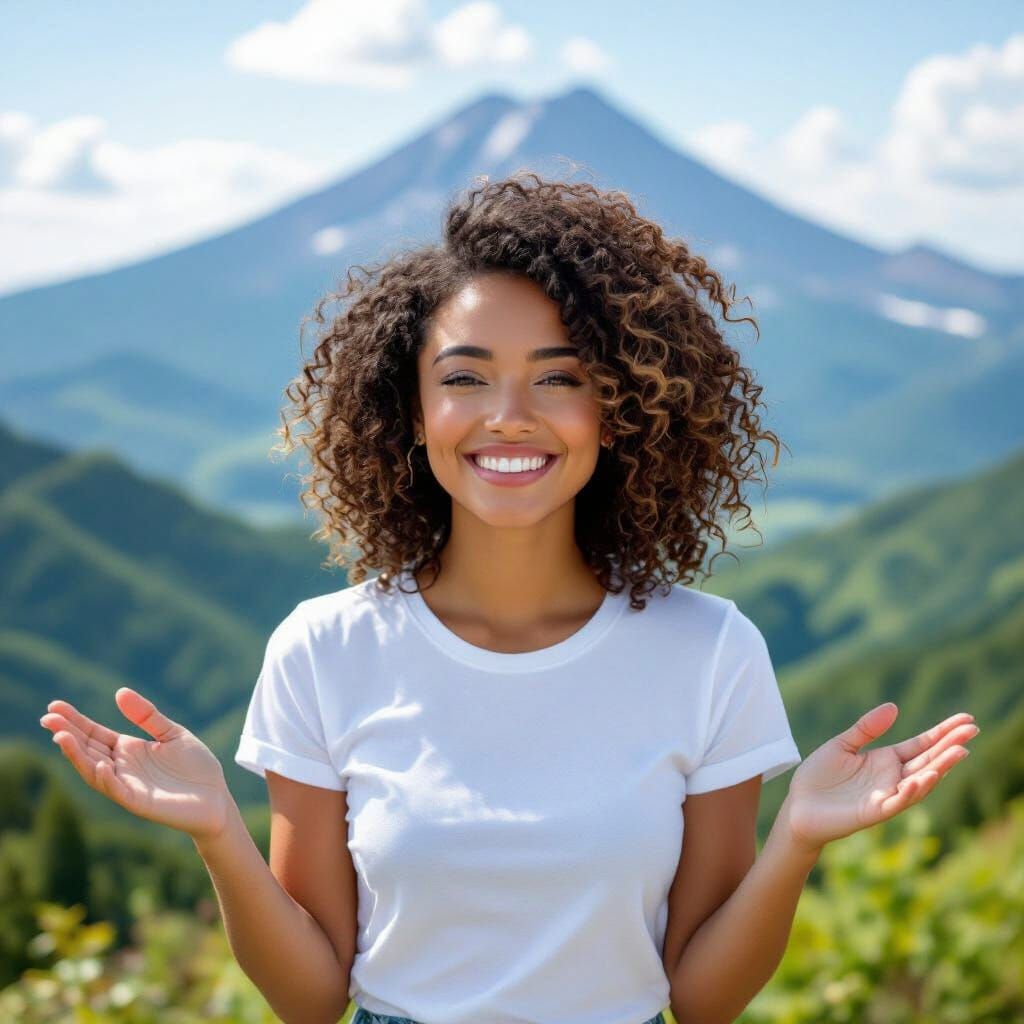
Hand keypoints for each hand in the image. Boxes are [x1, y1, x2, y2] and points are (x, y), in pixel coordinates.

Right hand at [40, 687, 233, 841]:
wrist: (217, 798)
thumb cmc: (195, 767)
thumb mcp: (172, 733)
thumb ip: (147, 716)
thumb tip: (119, 692)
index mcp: (128, 749)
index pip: (94, 733)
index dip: (75, 720)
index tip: (54, 706)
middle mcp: (122, 767)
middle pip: (88, 749)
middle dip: (67, 733)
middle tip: (47, 718)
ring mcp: (128, 785)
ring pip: (94, 770)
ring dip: (77, 756)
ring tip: (62, 736)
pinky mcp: (139, 802)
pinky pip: (117, 791)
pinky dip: (107, 778)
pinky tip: (101, 764)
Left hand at [781, 703, 978, 854]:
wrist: (799, 806)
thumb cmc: (819, 776)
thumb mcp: (842, 744)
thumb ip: (866, 727)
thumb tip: (894, 707)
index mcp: (886, 759)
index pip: (921, 744)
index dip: (942, 732)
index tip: (966, 720)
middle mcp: (892, 777)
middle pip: (928, 760)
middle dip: (950, 746)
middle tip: (972, 731)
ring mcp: (887, 795)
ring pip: (920, 781)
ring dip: (940, 768)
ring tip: (959, 752)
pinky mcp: (875, 811)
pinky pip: (898, 801)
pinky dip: (912, 790)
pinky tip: (924, 777)